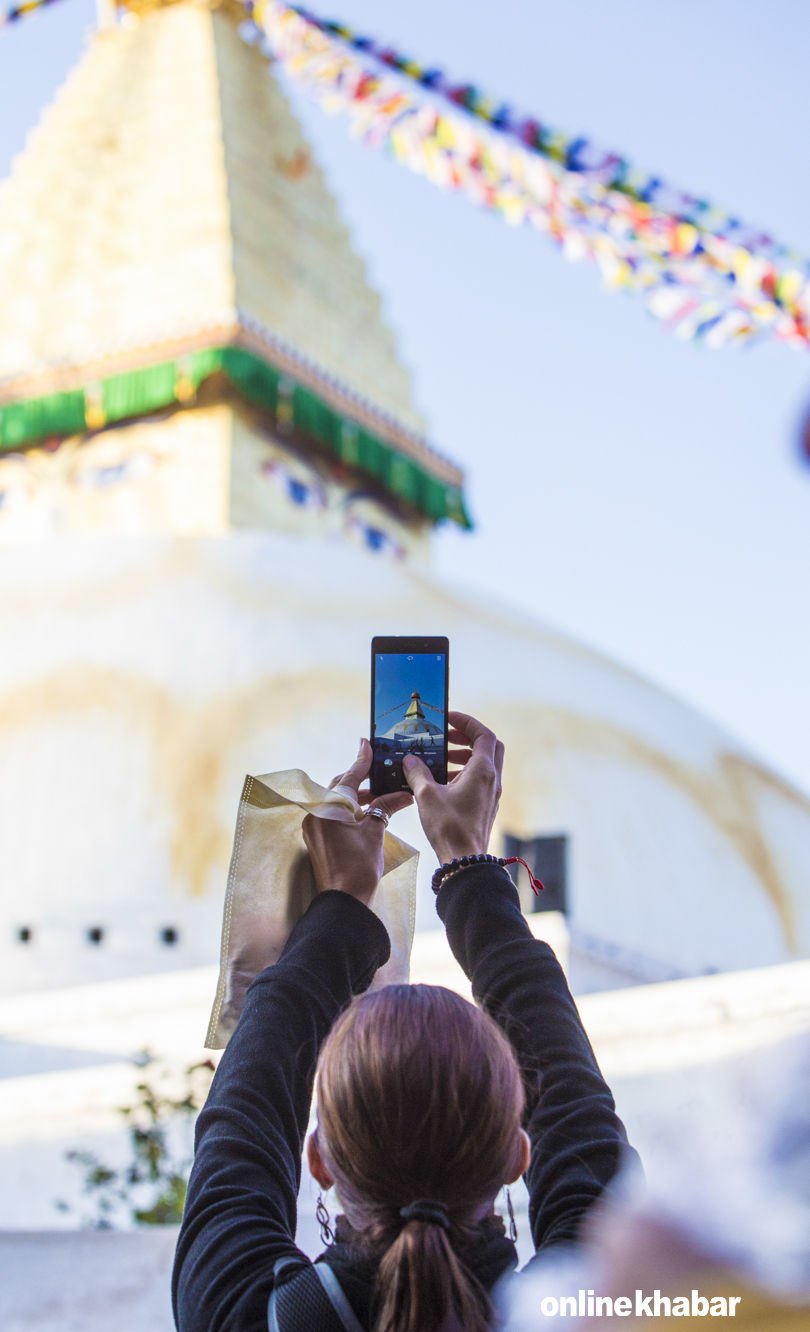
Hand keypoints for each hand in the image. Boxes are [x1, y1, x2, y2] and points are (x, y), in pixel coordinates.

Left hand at [301, 740, 412, 906]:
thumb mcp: (376, 832)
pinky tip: (367, 813)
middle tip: (380, 772)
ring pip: (337, 802)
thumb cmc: (360, 866)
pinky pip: (333, 816)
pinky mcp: (316, 838)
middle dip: (362, 780)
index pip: (350, 775)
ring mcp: (314, 825)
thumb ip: (385, 808)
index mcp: (330, 804)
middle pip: (341, 787)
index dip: (362, 760)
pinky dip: (349, 812)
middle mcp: (317, 811)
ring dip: (358, 798)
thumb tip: (401, 795)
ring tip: (381, 796)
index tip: (367, 744)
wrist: (344, 899)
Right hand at [402, 712, 503, 864]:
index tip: (449, 719)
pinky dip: (466, 772)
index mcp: (483, 771)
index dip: (467, 722)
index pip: (483, 734)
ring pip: (486, 764)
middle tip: (448, 737)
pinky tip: (445, 781)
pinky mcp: (486, 806)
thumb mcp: (427, 795)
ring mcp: (492, 794)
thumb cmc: (449, 827)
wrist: (464, 861)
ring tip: (443, 759)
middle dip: (469, 737)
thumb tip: (410, 760)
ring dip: (466, 756)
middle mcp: (492, 780)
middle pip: (489, 746)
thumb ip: (418, 773)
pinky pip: (481, 780)